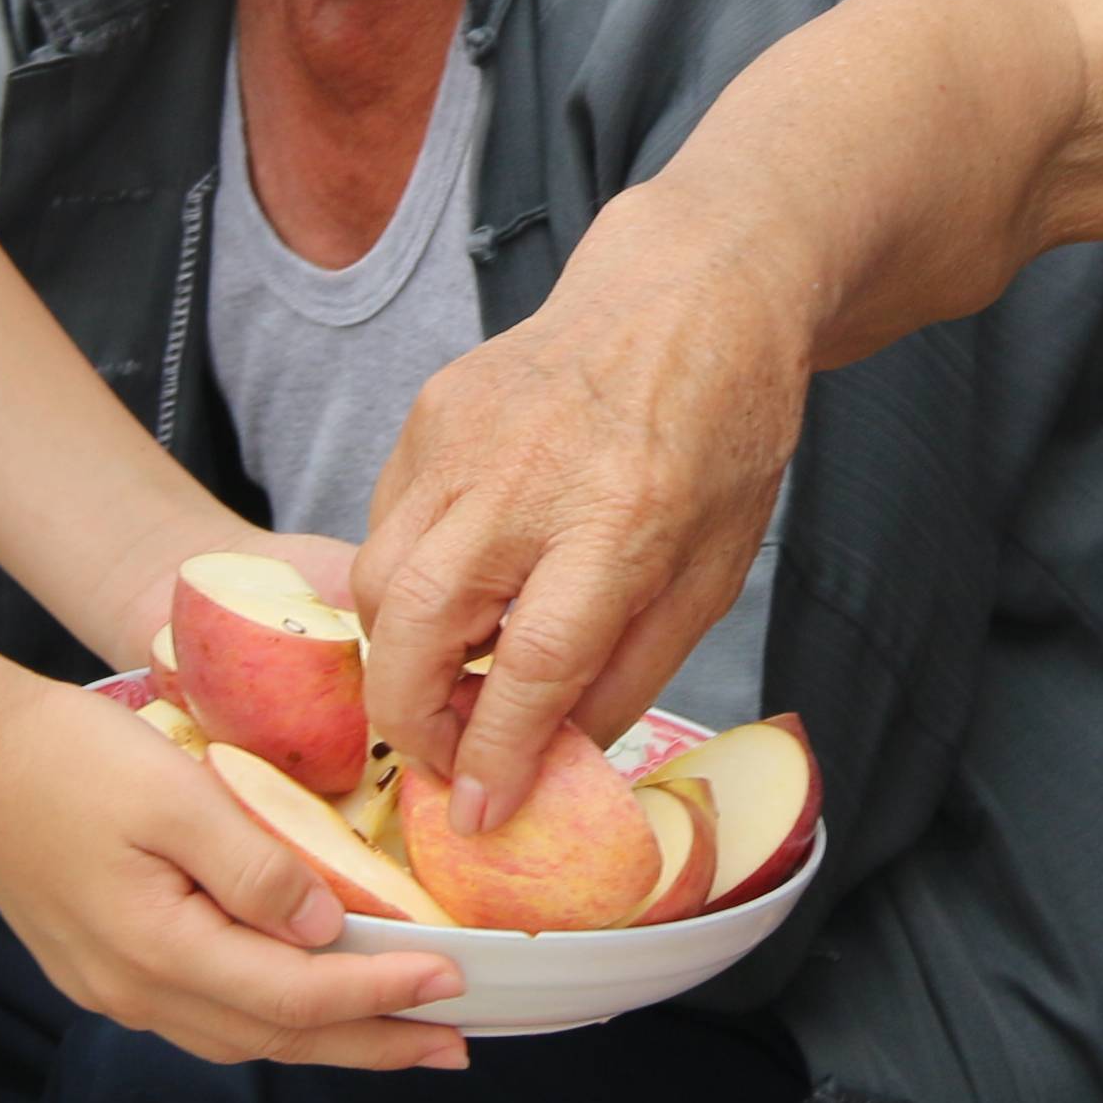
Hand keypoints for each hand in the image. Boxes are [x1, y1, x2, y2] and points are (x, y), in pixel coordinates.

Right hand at [0, 668, 474, 1069]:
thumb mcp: (174, 793)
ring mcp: (114, 989)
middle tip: (454, 1045)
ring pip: (242, 1036)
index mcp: (159, 952)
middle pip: (278, 1037)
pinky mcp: (101, 969)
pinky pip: (207, 1015)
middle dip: (372, 1042)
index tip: (455, 981)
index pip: (299, 993)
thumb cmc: (66, 757)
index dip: (383, 992)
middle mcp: (137, 992)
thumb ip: (256, 867)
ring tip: (396, 1031)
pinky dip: (272, 1017)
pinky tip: (302, 999)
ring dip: (326, 1037)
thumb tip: (327, 932)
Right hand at [351, 182, 824, 825]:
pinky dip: (408, 578)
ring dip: (404, 651)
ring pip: (381, 579)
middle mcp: (528, 476)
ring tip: (464, 671)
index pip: (532, 665)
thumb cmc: (720, 434)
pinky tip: (467, 583)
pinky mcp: (431, 410)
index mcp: (622, 520)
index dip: (496, 754)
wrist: (691, 290)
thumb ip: (628, 673)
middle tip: (445, 753)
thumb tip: (549, 760)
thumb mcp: (713, 572)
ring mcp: (465, 435)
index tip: (480, 811)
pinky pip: (387, 522)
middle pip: (420, 624)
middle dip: (411, 717)